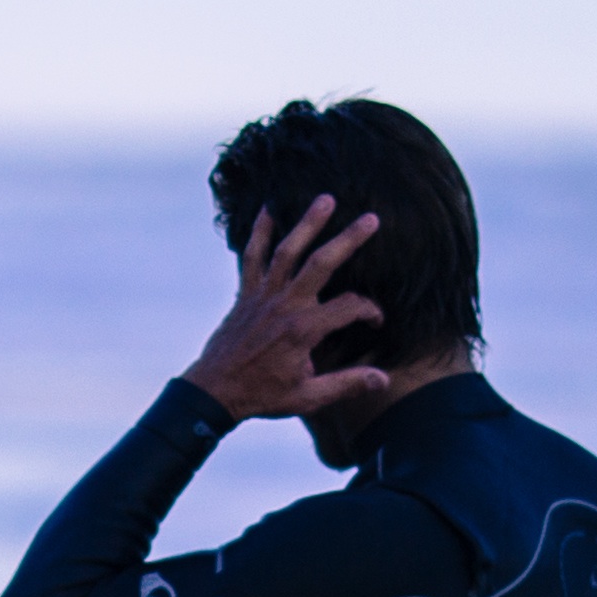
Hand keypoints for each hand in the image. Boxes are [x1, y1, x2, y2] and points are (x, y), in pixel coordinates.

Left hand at [181, 198, 389, 422]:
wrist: (214, 391)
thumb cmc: (262, 395)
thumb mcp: (308, 397)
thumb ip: (346, 384)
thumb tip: (383, 379)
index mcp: (303, 331)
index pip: (349, 308)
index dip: (369, 311)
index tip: (375, 321)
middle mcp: (285, 306)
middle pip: (321, 263)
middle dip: (349, 239)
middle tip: (371, 219)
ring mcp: (263, 295)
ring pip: (287, 251)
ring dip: (307, 223)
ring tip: (325, 199)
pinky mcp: (246, 293)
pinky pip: (252, 256)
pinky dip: (259, 233)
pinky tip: (268, 209)